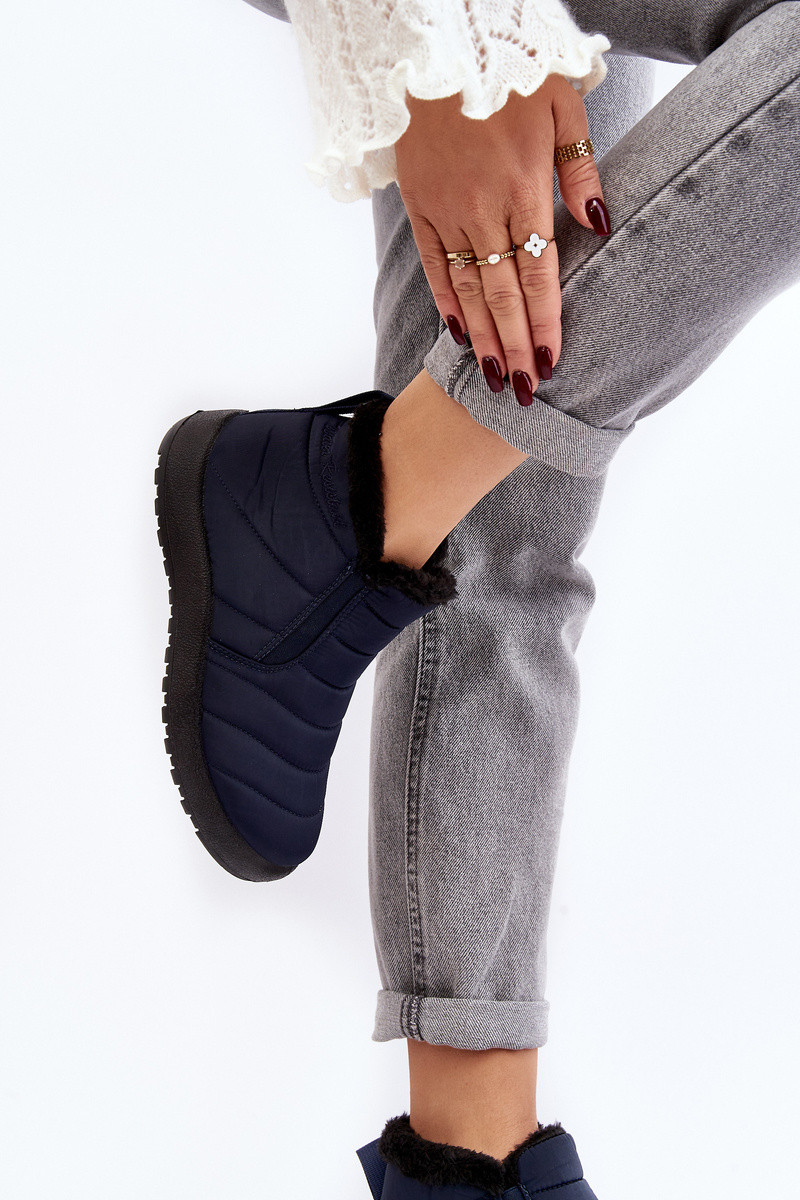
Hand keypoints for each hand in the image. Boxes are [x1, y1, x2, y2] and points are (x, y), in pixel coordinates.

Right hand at [394, 76, 609, 404]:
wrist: (435, 46)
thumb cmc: (508, 71)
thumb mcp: (562, 105)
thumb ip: (582, 168)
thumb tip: (600, 224)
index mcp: (525, 188)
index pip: (539, 273)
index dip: (546, 323)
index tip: (552, 363)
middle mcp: (485, 209)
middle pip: (504, 294)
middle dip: (516, 347)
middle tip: (523, 392)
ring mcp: (448, 211)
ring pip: (469, 288)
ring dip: (483, 339)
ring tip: (493, 379)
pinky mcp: (420, 207)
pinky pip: (435, 265)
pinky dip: (446, 302)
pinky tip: (459, 336)